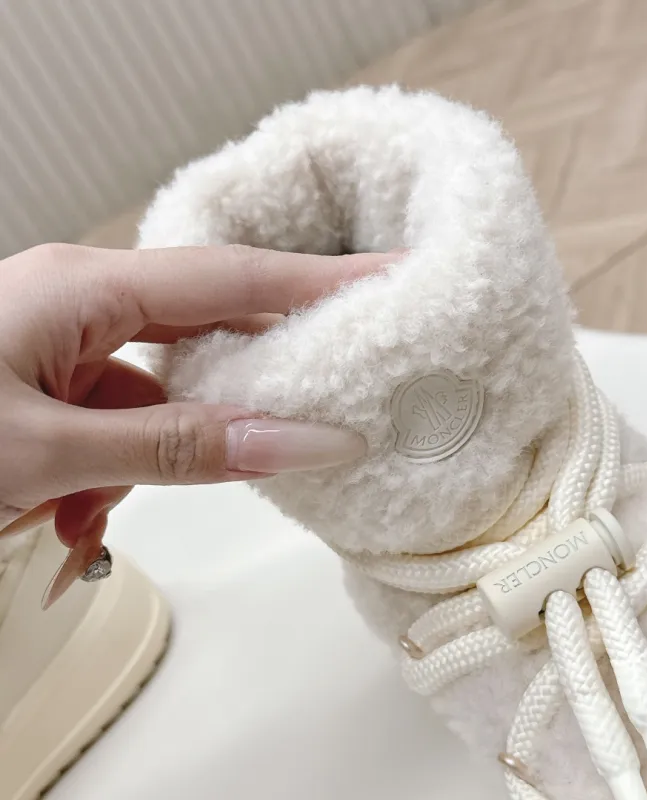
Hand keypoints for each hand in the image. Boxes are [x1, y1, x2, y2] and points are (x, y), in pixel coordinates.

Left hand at [0, 243, 384, 556]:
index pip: (234, 277)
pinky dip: (114, 468)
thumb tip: (302, 442)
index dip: (321, 281)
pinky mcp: (44, 386)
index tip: (391, 280)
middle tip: (337, 391)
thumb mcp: (45, 451)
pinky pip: (118, 419)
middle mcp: (78, 302)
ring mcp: (58, 344)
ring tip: (110, 505)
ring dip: (162, 449)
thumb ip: (176, 446)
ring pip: (160, 389)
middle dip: (259, 374)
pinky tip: (73, 515)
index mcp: (81, 288)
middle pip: (208, 325)